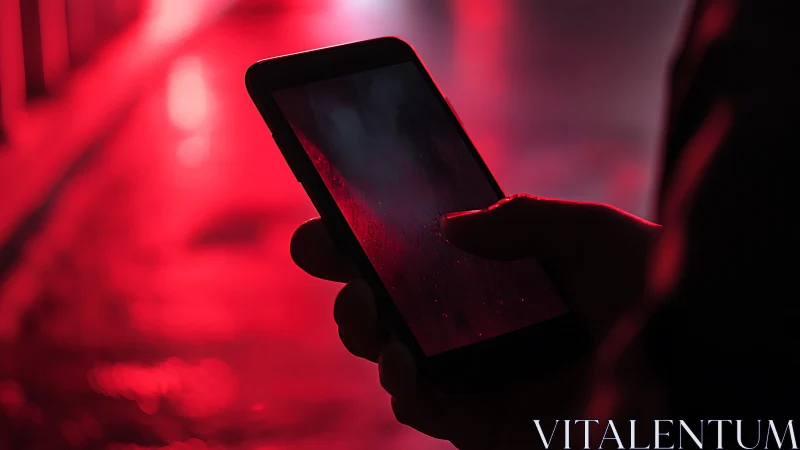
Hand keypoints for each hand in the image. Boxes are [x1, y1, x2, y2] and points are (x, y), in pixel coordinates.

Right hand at [290, 195, 660, 448]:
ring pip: (390, 357)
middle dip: (347, 281)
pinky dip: (402, 385)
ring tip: (364, 304)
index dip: (363, 242)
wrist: (697, 363)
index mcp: (493, 279)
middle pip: (389, 307)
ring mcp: (476, 374)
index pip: (412, 260)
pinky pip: (423, 407)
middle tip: (328, 254)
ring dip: (362, 330)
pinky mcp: (484, 422)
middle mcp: (476, 327)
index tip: (325, 223)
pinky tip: (399, 360)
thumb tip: (449, 226)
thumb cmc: (655, 291)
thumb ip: (524, 219)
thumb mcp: (593, 233)